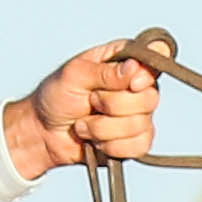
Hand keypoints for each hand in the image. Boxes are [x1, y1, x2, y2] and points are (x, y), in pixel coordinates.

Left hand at [2, 42, 160, 179]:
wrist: (45, 133)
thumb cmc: (57, 97)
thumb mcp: (74, 75)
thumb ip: (105, 72)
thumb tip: (134, 69)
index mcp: (124, 60)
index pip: (156, 54)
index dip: (148, 73)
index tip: (132, 84)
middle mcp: (137, 85)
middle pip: (150, 98)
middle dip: (112, 105)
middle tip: (89, 102)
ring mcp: (139, 114)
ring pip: (140, 125)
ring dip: (104, 128)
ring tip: (85, 123)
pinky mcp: (135, 140)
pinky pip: (139, 146)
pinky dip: (112, 146)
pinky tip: (96, 141)